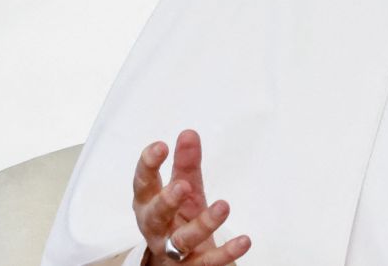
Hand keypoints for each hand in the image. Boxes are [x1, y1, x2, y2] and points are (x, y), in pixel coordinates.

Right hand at [132, 130, 250, 265]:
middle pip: (155, 215)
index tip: (160, 146)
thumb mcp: (184, 188)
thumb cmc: (178, 218)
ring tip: (223, 206)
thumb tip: (189, 133)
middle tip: (182, 186)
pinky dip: (226, 253)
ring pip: (182, 240)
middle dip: (167, 200)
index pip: (143, 183)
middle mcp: (156, 228)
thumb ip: (186, 163)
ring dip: (203, 224)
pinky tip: (244, 240)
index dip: (148, 165)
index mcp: (148, 203)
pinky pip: (209, 262)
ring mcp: (173, 251)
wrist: (180, 261)